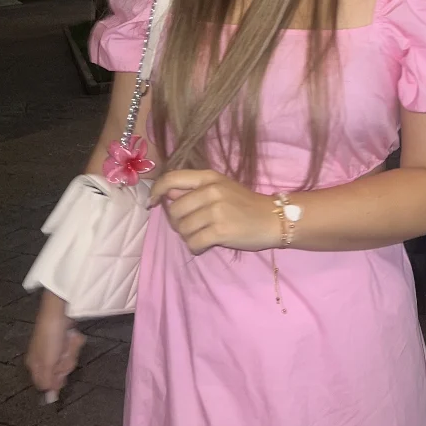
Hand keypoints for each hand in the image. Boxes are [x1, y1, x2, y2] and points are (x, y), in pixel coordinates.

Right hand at [25, 293, 84, 397]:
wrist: (59, 311)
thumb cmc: (50, 337)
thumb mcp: (47, 362)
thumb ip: (48, 381)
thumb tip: (50, 399)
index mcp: (35, 365)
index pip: (47, 384)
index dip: (56, 379)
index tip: (60, 371)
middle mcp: (43, 358)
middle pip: (60, 372)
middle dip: (65, 363)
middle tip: (63, 353)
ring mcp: (55, 349)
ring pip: (69, 360)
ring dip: (71, 352)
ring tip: (68, 341)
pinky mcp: (64, 340)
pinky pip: (73, 348)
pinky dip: (74, 343)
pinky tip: (71, 336)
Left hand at [149, 169, 277, 254]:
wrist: (273, 219)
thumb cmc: (245, 204)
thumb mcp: (220, 187)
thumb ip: (193, 189)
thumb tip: (166, 194)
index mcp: (208, 177)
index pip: (171, 179)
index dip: (156, 190)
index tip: (152, 202)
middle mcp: (210, 191)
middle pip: (174, 210)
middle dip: (177, 222)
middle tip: (191, 226)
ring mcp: (216, 211)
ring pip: (182, 229)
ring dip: (187, 236)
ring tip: (201, 235)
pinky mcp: (221, 231)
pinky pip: (193, 243)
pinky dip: (195, 247)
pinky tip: (204, 245)